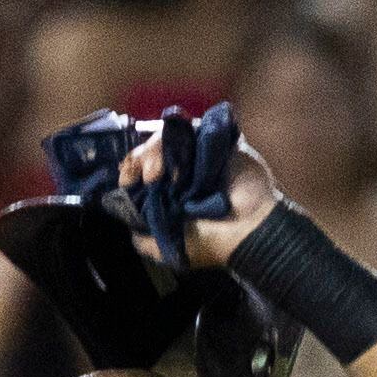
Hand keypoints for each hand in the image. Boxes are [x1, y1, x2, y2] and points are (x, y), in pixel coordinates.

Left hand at [110, 118, 280, 266]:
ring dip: (157, 149)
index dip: (129, 171)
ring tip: (161, 171)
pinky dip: (182, 134)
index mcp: (168, 194)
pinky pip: (193, 126)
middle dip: (141, 159)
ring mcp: (198, 155)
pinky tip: (181, 154)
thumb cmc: (213, 243)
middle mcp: (181, 172)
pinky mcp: (216, 141)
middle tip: (149, 177)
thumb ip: (144, 239)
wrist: (249, 230)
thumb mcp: (167, 249)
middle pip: (150, 150)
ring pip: (168, 137)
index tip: (127, 181)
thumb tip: (126, 222)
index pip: (140, 172)